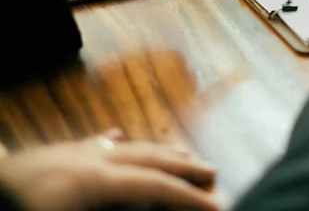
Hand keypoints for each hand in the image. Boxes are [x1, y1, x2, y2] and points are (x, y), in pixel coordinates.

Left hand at [0, 129, 218, 210]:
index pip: (156, 185)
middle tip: (212, 172)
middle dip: (183, 166)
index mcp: (99, 180)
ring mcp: (78, 152)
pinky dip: (114, 141)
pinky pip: (96, 143)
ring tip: (183, 152)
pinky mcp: (61, 152)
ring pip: (130, 147)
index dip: (188, 197)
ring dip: (159, 150)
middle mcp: (96, 159)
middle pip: (150, 159)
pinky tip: (118, 136)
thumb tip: (144, 210)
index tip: (216, 205)